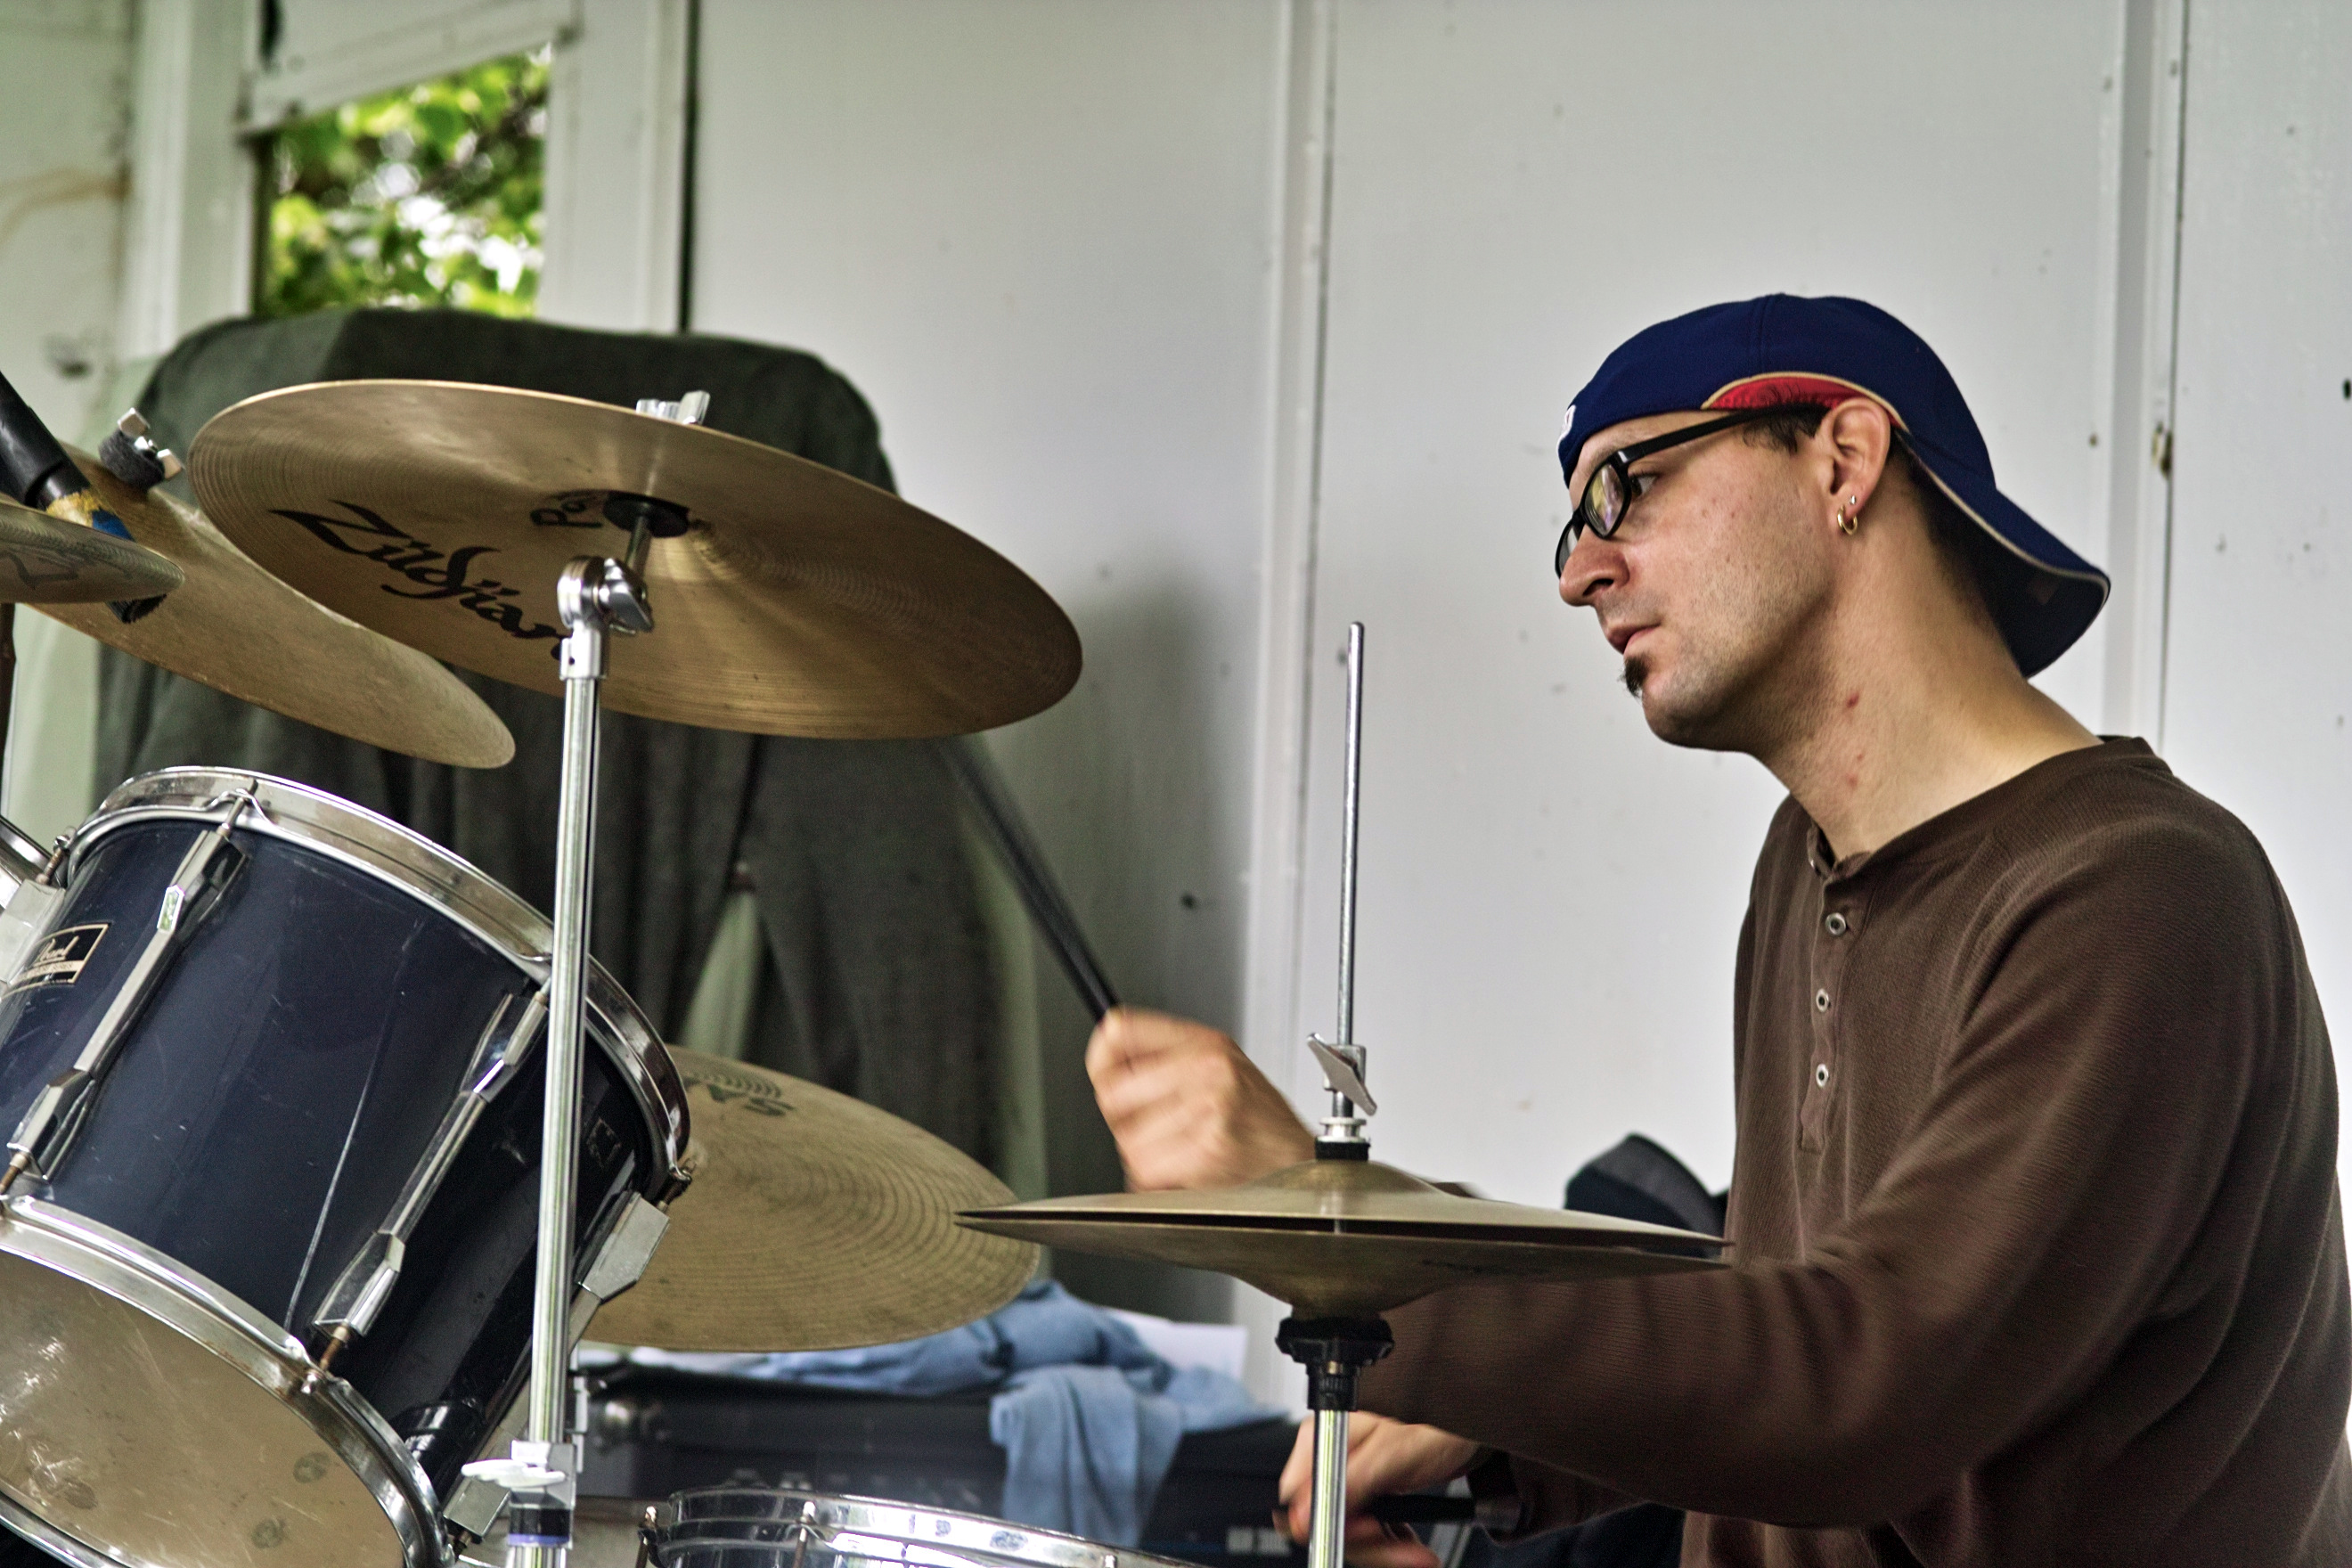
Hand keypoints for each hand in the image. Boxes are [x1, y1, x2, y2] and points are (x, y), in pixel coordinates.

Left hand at [1086, 1008, 1312, 1190]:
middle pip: (1114, 1092)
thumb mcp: (1222, 1069)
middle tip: (1157, 1130)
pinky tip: (1188, 1171)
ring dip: (1147, 1157)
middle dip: (1126, 1121)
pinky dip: (1159, 1181)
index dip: (1102, 1058)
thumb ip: (1168, 1062)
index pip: (1123, 1030)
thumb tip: (1106, 1059)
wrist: (1301, 1166)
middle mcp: (1208, 1069)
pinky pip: (1147, 1169)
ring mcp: (1208, 1107)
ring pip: (1129, 1139)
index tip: (1104, 1073)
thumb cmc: (1261, 1125)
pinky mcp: (1207, 1148)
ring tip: (1184, 1152)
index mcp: (1206, 1044)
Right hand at [1276, 1413, 1483, 1567]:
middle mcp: (1334, 1457)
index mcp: (1326, 1438)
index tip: (1366, 1532)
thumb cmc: (1437, 1422)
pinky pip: (1369, 1530)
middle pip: (1328, 1520)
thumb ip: (1350, 1481)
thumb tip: (1304, 1511)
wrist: (1470, 1424)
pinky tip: (1412, 1546)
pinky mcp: (1371, 1492)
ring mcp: (1353, 1477)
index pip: (1301, 1496)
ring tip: (1417, 1554)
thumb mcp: (1393, 1452)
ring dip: (1386, 1549)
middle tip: (1403, 1551)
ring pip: (1350, 1531)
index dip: (1329, 1521)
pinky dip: (1393, 1543)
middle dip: (1369, 1543)